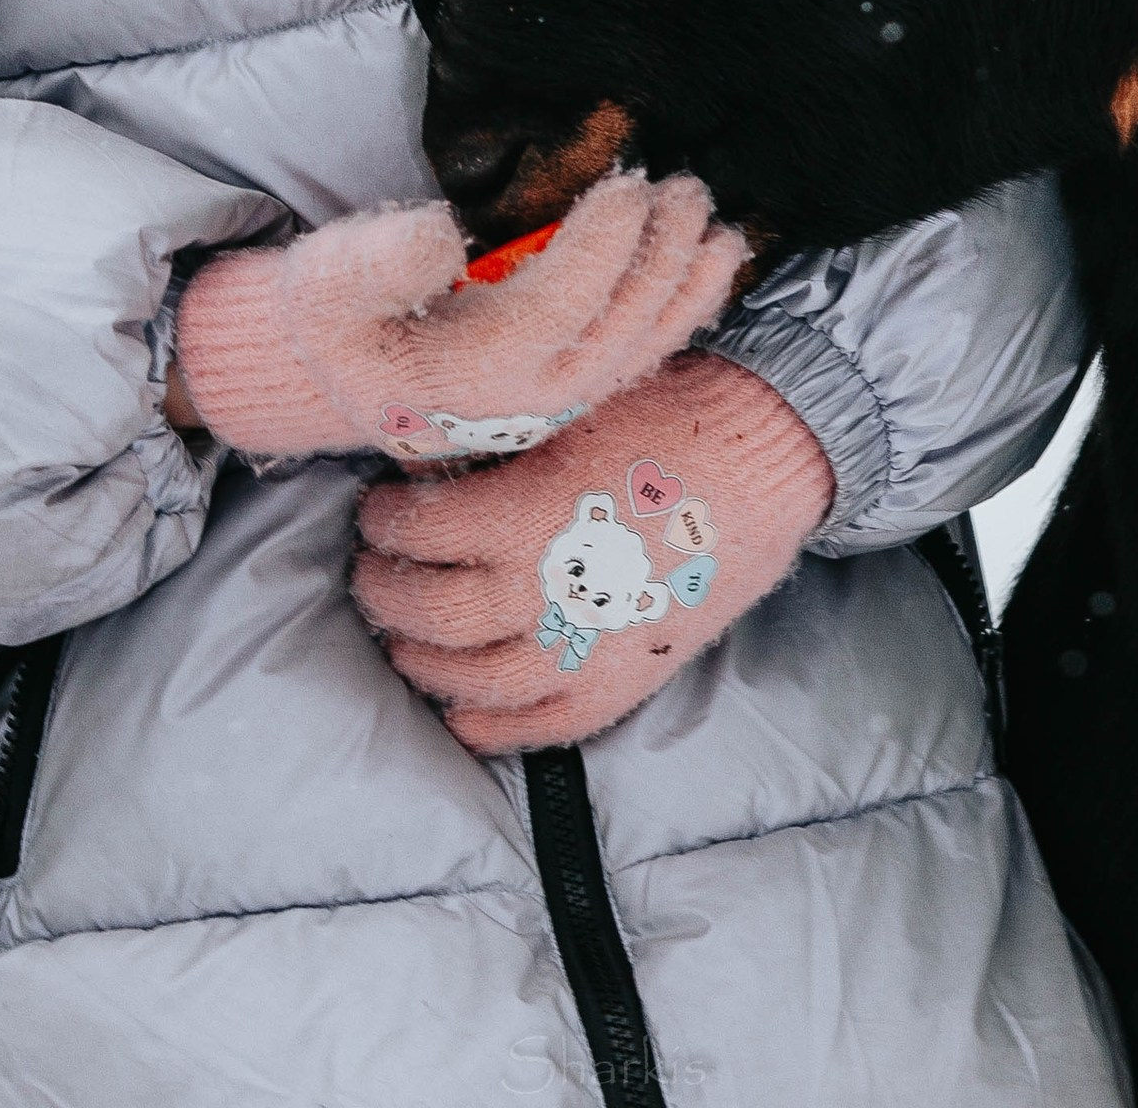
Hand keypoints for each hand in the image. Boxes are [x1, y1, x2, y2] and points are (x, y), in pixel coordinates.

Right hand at [174, 171, 744, 462]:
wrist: (349, 367)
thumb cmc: (343, 315)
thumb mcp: (330, 281)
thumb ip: (378, 262)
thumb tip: (444, 235)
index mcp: (471, 371)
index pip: (556, 309)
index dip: (599, 249)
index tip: (626, 185)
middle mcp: (527, 396)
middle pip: (615, 328)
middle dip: (657, 257)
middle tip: (683, 189)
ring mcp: (559, 399)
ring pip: (640, 345)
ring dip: (684, 283)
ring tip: (716, 224)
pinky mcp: (576, 388)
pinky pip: (645, 354)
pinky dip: (687, 309)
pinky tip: (718, 263)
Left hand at [351, 352, 833, 753]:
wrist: (766, 457)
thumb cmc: (667, 415)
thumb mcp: (564, 411)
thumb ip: (491, 449)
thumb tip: (417, 465)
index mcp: (527, 514)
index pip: (419, 533)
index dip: (384, 523)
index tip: (376, 510)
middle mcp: (547, 591)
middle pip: (431, 614)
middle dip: (387, 592)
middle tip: (372, 571)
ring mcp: (586, 647)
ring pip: (471, 679)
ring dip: (420, 660)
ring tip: (403, 633)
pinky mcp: (622, 682)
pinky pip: (539, 726)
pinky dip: (487, 726)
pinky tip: (459, 709)